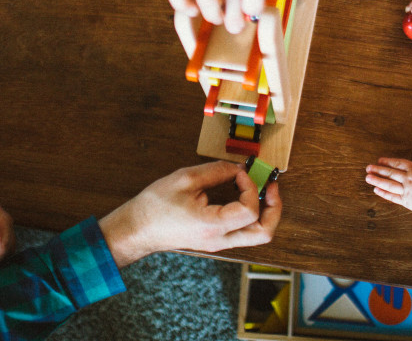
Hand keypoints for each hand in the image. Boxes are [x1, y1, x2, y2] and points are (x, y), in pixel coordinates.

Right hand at [100, 161, 280, 267]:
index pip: (250, 210)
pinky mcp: (215, 240)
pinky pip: (243, 231)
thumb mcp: (185, 179)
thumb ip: (216, 171)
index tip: (239, 173)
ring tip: (262, 191)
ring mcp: (218, 243)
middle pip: (264, 233)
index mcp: (212, 226)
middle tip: (271, 187)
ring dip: (265, 212)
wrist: (137, 229)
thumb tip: (237, 168)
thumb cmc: (155, 206)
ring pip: (256, 235)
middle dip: (274, 208)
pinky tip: (243, 195)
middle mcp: (219, 240)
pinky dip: (250, 214)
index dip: (251, 187)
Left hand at [365, 144, 411, 217]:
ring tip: (367, 178)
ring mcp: (406, 190)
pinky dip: (384, 193)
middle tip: (367, 168)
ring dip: (377, 180)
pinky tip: (376, 190)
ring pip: (388, 184)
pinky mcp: (407, 201)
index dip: (387, 161)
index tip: (379, 160)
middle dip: (378, 170)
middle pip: (390, 173)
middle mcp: (408, 179)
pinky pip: (393, 197)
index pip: (397, 163)